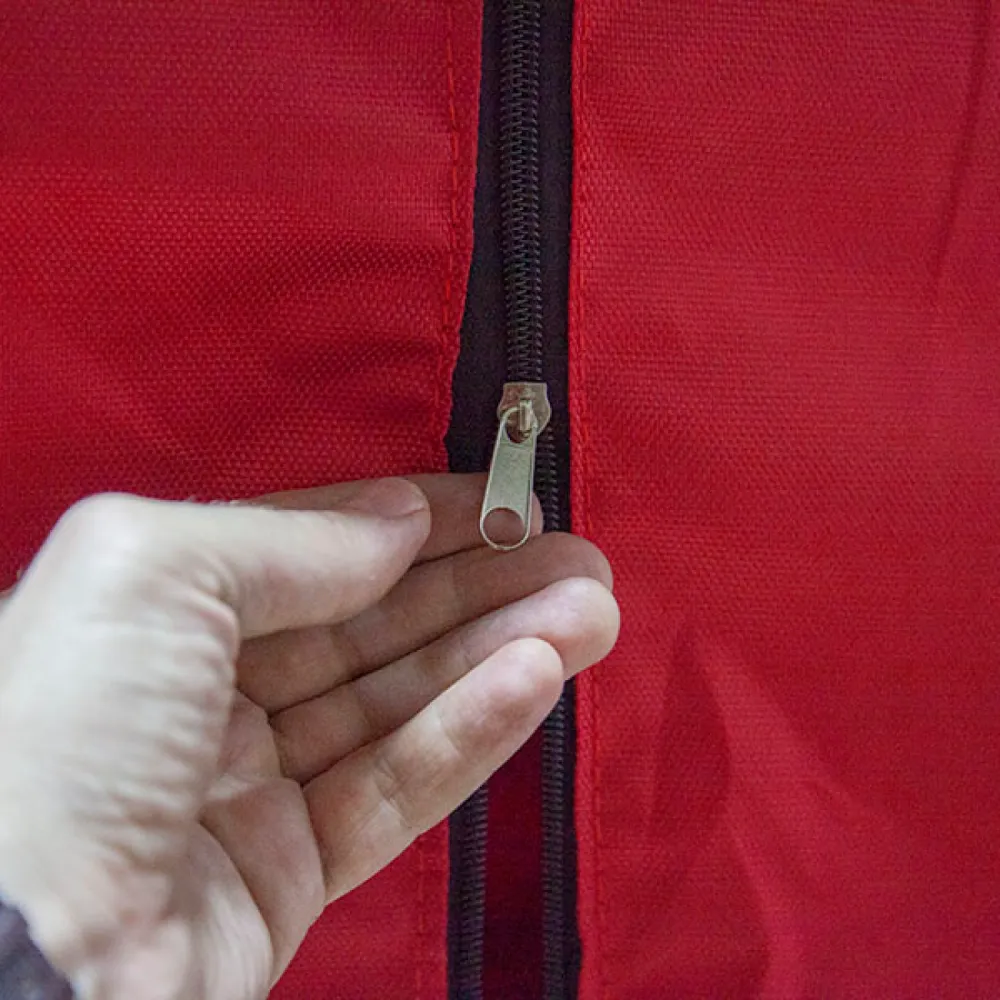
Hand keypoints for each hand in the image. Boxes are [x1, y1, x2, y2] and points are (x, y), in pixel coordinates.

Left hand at [0, 475, 617, 998]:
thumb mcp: (155, 576)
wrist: (23, 966)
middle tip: (573, 556)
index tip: (493, 499)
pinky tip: (536, 678)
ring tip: (589, 609)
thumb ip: (289, 541)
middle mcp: (200, 696)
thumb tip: (394, 519)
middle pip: (369, 627)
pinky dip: (470, 732)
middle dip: (477, 586)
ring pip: (397, 705)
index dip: (405, 520)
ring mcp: (246, 790)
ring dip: (498, 651)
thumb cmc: (62, 737)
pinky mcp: (286, 875)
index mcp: (154, 616)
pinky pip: (394, 789)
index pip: (307, 549)